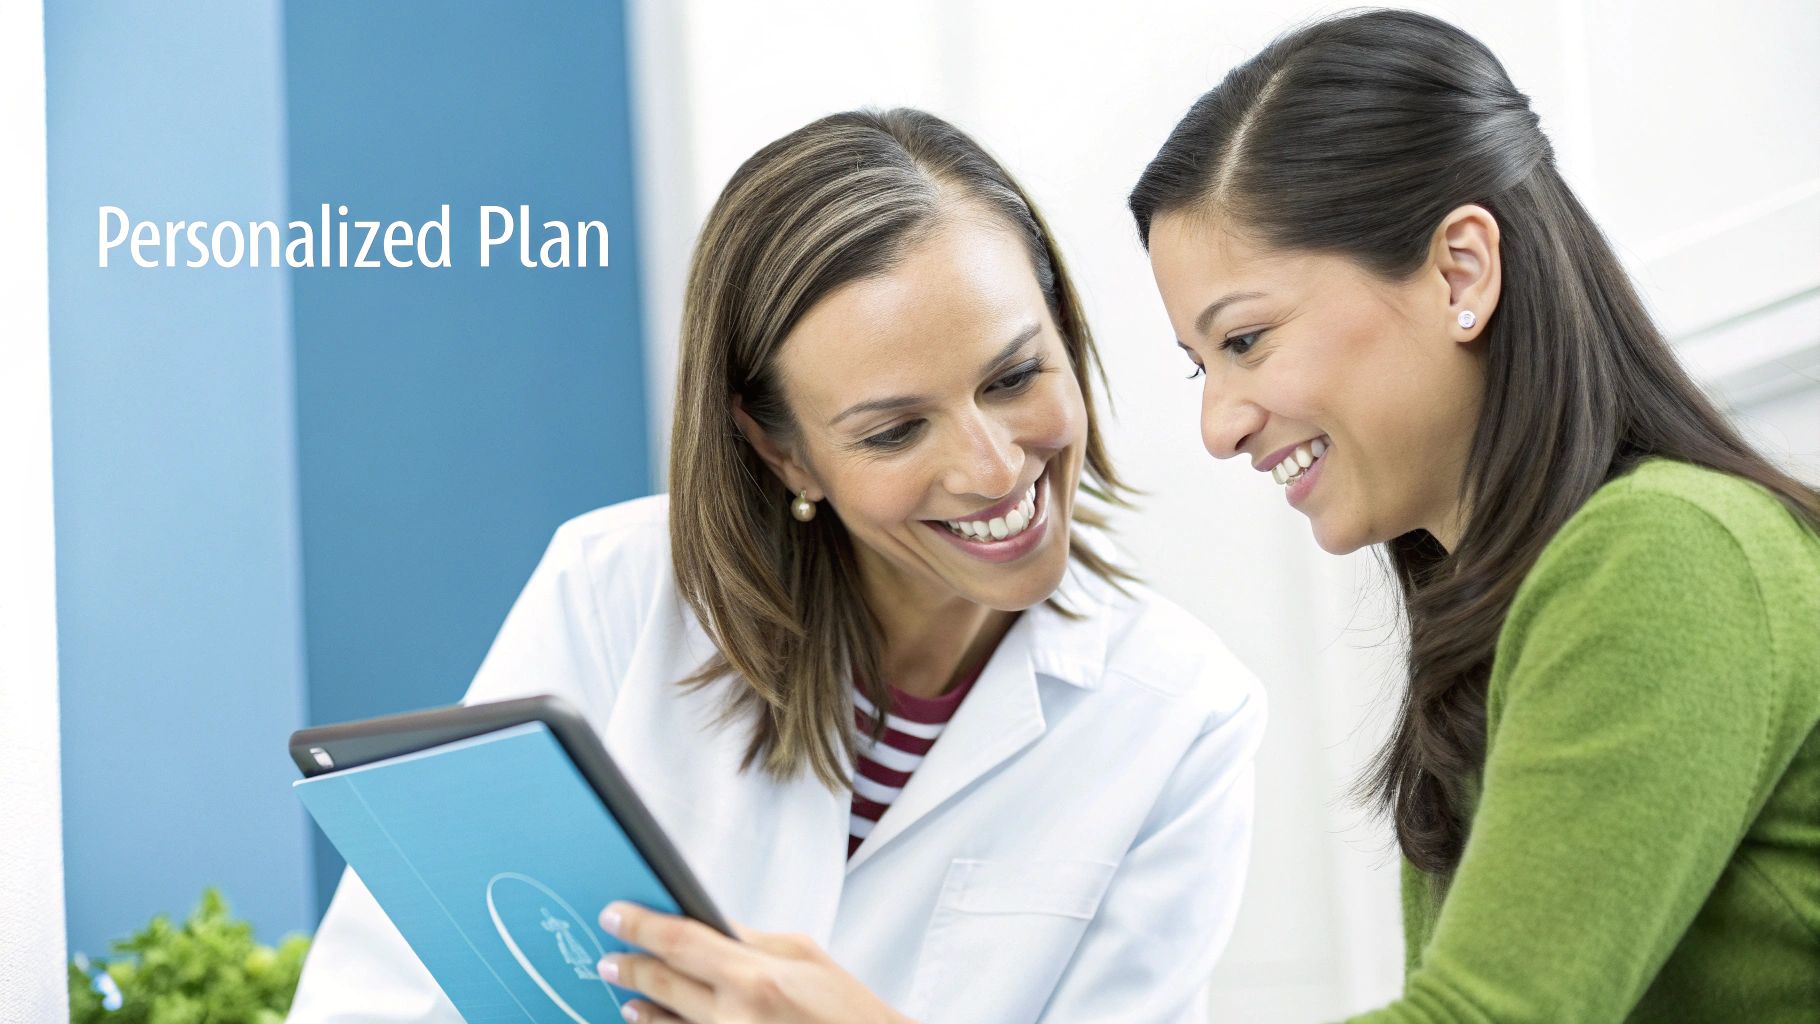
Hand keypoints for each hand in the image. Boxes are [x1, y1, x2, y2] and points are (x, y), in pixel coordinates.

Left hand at [597, 902, 912, 1023]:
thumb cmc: (846, 1009)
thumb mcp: (802, 955)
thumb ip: (748, 939)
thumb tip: (705, 923)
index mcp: (753, 977)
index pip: (678, 942)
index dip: (638, 925)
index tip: (614, 914)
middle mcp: (734, 1017)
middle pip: (661, 984)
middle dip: (628, 967)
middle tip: (607, 957)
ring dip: (640, 1005)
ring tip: (625, 993)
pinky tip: (651, 1021)